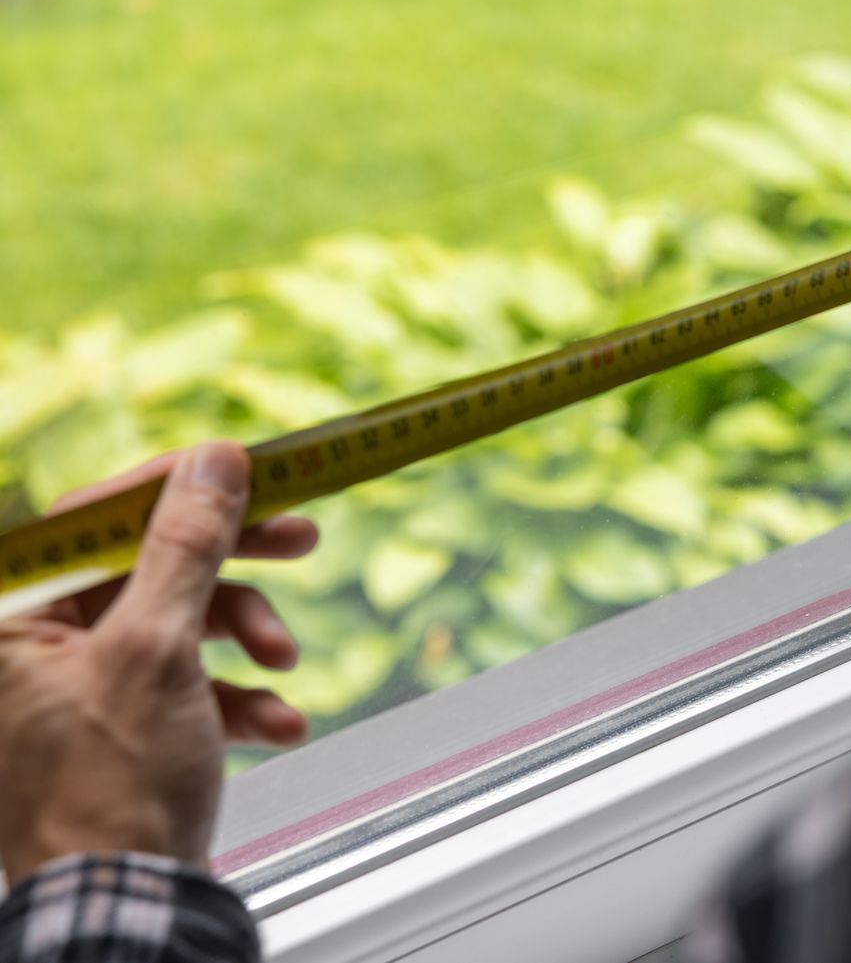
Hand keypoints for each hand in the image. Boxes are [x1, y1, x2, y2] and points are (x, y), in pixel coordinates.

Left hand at [0, 442, 319, 883]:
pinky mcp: (119, 734)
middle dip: (232, 566)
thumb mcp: (157, 648)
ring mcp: (76, 694)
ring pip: (179, 626)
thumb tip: (212, 463)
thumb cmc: (111, 785)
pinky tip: (278, 724)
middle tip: (302, 538)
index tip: (248, 472)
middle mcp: (34, 650)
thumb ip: (185, 547)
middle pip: (147, 568)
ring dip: (244, 641)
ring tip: (282, 664)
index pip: (94, 516)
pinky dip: (235, 701)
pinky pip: (185, 690)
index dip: (177, 488)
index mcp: (13, 620)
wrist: (124, 906)